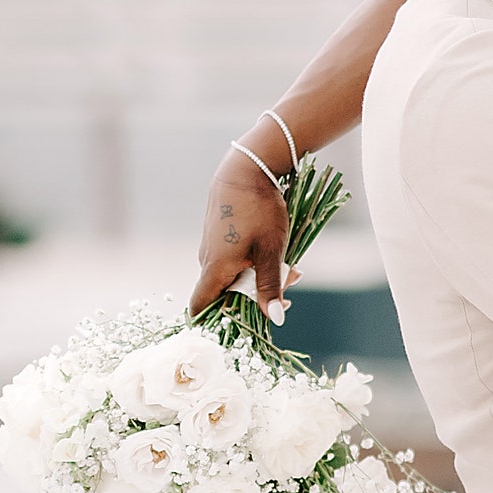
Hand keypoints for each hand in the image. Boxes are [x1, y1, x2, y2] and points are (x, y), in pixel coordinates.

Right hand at [191, 146, 288, 318]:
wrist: (247, 168)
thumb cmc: (258, 210)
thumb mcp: (270, 251)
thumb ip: (270, 286)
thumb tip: (274, 320)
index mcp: (214, 269)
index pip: (200, 308)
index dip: (215, 322)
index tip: (242, 324)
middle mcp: (207, 260)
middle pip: (226, 293)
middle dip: (257, 295)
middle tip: (288, 285)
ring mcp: (212, 245)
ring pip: (234, 273)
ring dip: (260, 275)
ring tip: (291, 266)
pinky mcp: (219, 233)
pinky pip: (235, 257)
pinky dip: (255, 260)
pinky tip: (277, 249)